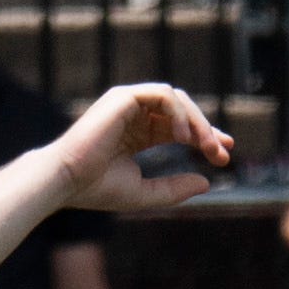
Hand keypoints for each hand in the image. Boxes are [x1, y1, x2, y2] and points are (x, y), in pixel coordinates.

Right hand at [53, 79, 227, 210]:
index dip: (204, 138)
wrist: (64, 181)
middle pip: (183, 112)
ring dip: (197, 121)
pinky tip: (182, 137)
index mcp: (135, 134)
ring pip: (178, 100)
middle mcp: (132, 115)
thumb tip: (207, 183)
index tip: (224, 155)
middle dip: (206, 130)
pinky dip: (179, 113)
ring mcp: (127, 103)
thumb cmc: (94, 189)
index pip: (178, 128)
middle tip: (220, 152)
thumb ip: (173, 189)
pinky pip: (164, 95)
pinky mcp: (123, 97)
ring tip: (203, 145)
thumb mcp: (143, 192)